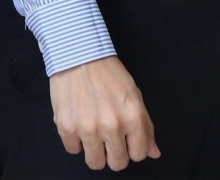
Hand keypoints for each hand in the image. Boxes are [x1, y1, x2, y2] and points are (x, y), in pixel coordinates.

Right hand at [49, 56, 157, 170]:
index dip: (132, 149)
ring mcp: (87, 129)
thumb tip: (154, 153)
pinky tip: (78, 122)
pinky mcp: (66, 127)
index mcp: (132, 117)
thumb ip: (145, 127)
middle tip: (108, 138)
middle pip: (117, 163)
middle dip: (114, 154)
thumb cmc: (109, 74)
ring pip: (95, 163)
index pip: (138, 155)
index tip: (126, 140)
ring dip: (95, 151)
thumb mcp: (134, 96)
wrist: (79, 56)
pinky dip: (75, 140)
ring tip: (93, 133)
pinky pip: (73, 150)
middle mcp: (112, 126)